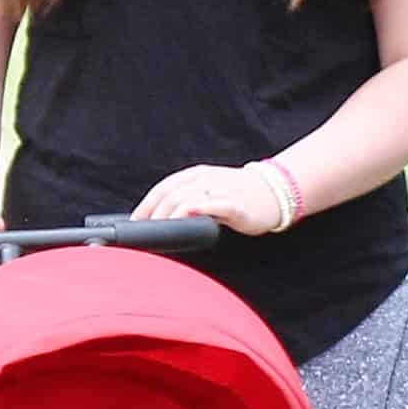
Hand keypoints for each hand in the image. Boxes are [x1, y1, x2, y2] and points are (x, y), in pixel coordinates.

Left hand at [134, 161, 295, 234]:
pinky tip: (187, 216)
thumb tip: (156, 220)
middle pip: (171, 195)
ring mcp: (220, 190)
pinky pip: (214, 205)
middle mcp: (205, 179)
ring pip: (187, 199)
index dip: (145, 206)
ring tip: (158, 231)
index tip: (133, 223)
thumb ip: (185, 200)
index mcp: (195, 175)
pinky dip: (198, 210)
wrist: (274, 193)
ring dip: (168, 216)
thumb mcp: (207, 192)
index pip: (163, 188)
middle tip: (143, 233)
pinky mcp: (236, 204)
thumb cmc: (236, 195)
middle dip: (153, 215)